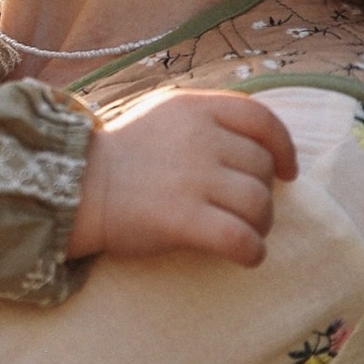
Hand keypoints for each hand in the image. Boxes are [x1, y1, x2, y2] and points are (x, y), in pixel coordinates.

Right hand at [67, 83, 297, 267]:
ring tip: (248, 233)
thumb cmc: (121, 157)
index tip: (288, 170)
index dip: (283, 147)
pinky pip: (240, 238)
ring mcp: (192, 178)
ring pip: (258, 204)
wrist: (75, 187)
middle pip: (261, 167)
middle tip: (248, 210)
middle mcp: (199, 138)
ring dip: (261, 224)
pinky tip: (247, 256)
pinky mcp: (183, 219)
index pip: (261, 119)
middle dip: (263, 193)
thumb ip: (206, 120)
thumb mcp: (163, 115)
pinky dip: (252, 251)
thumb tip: (258, 146)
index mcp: (195, 108)